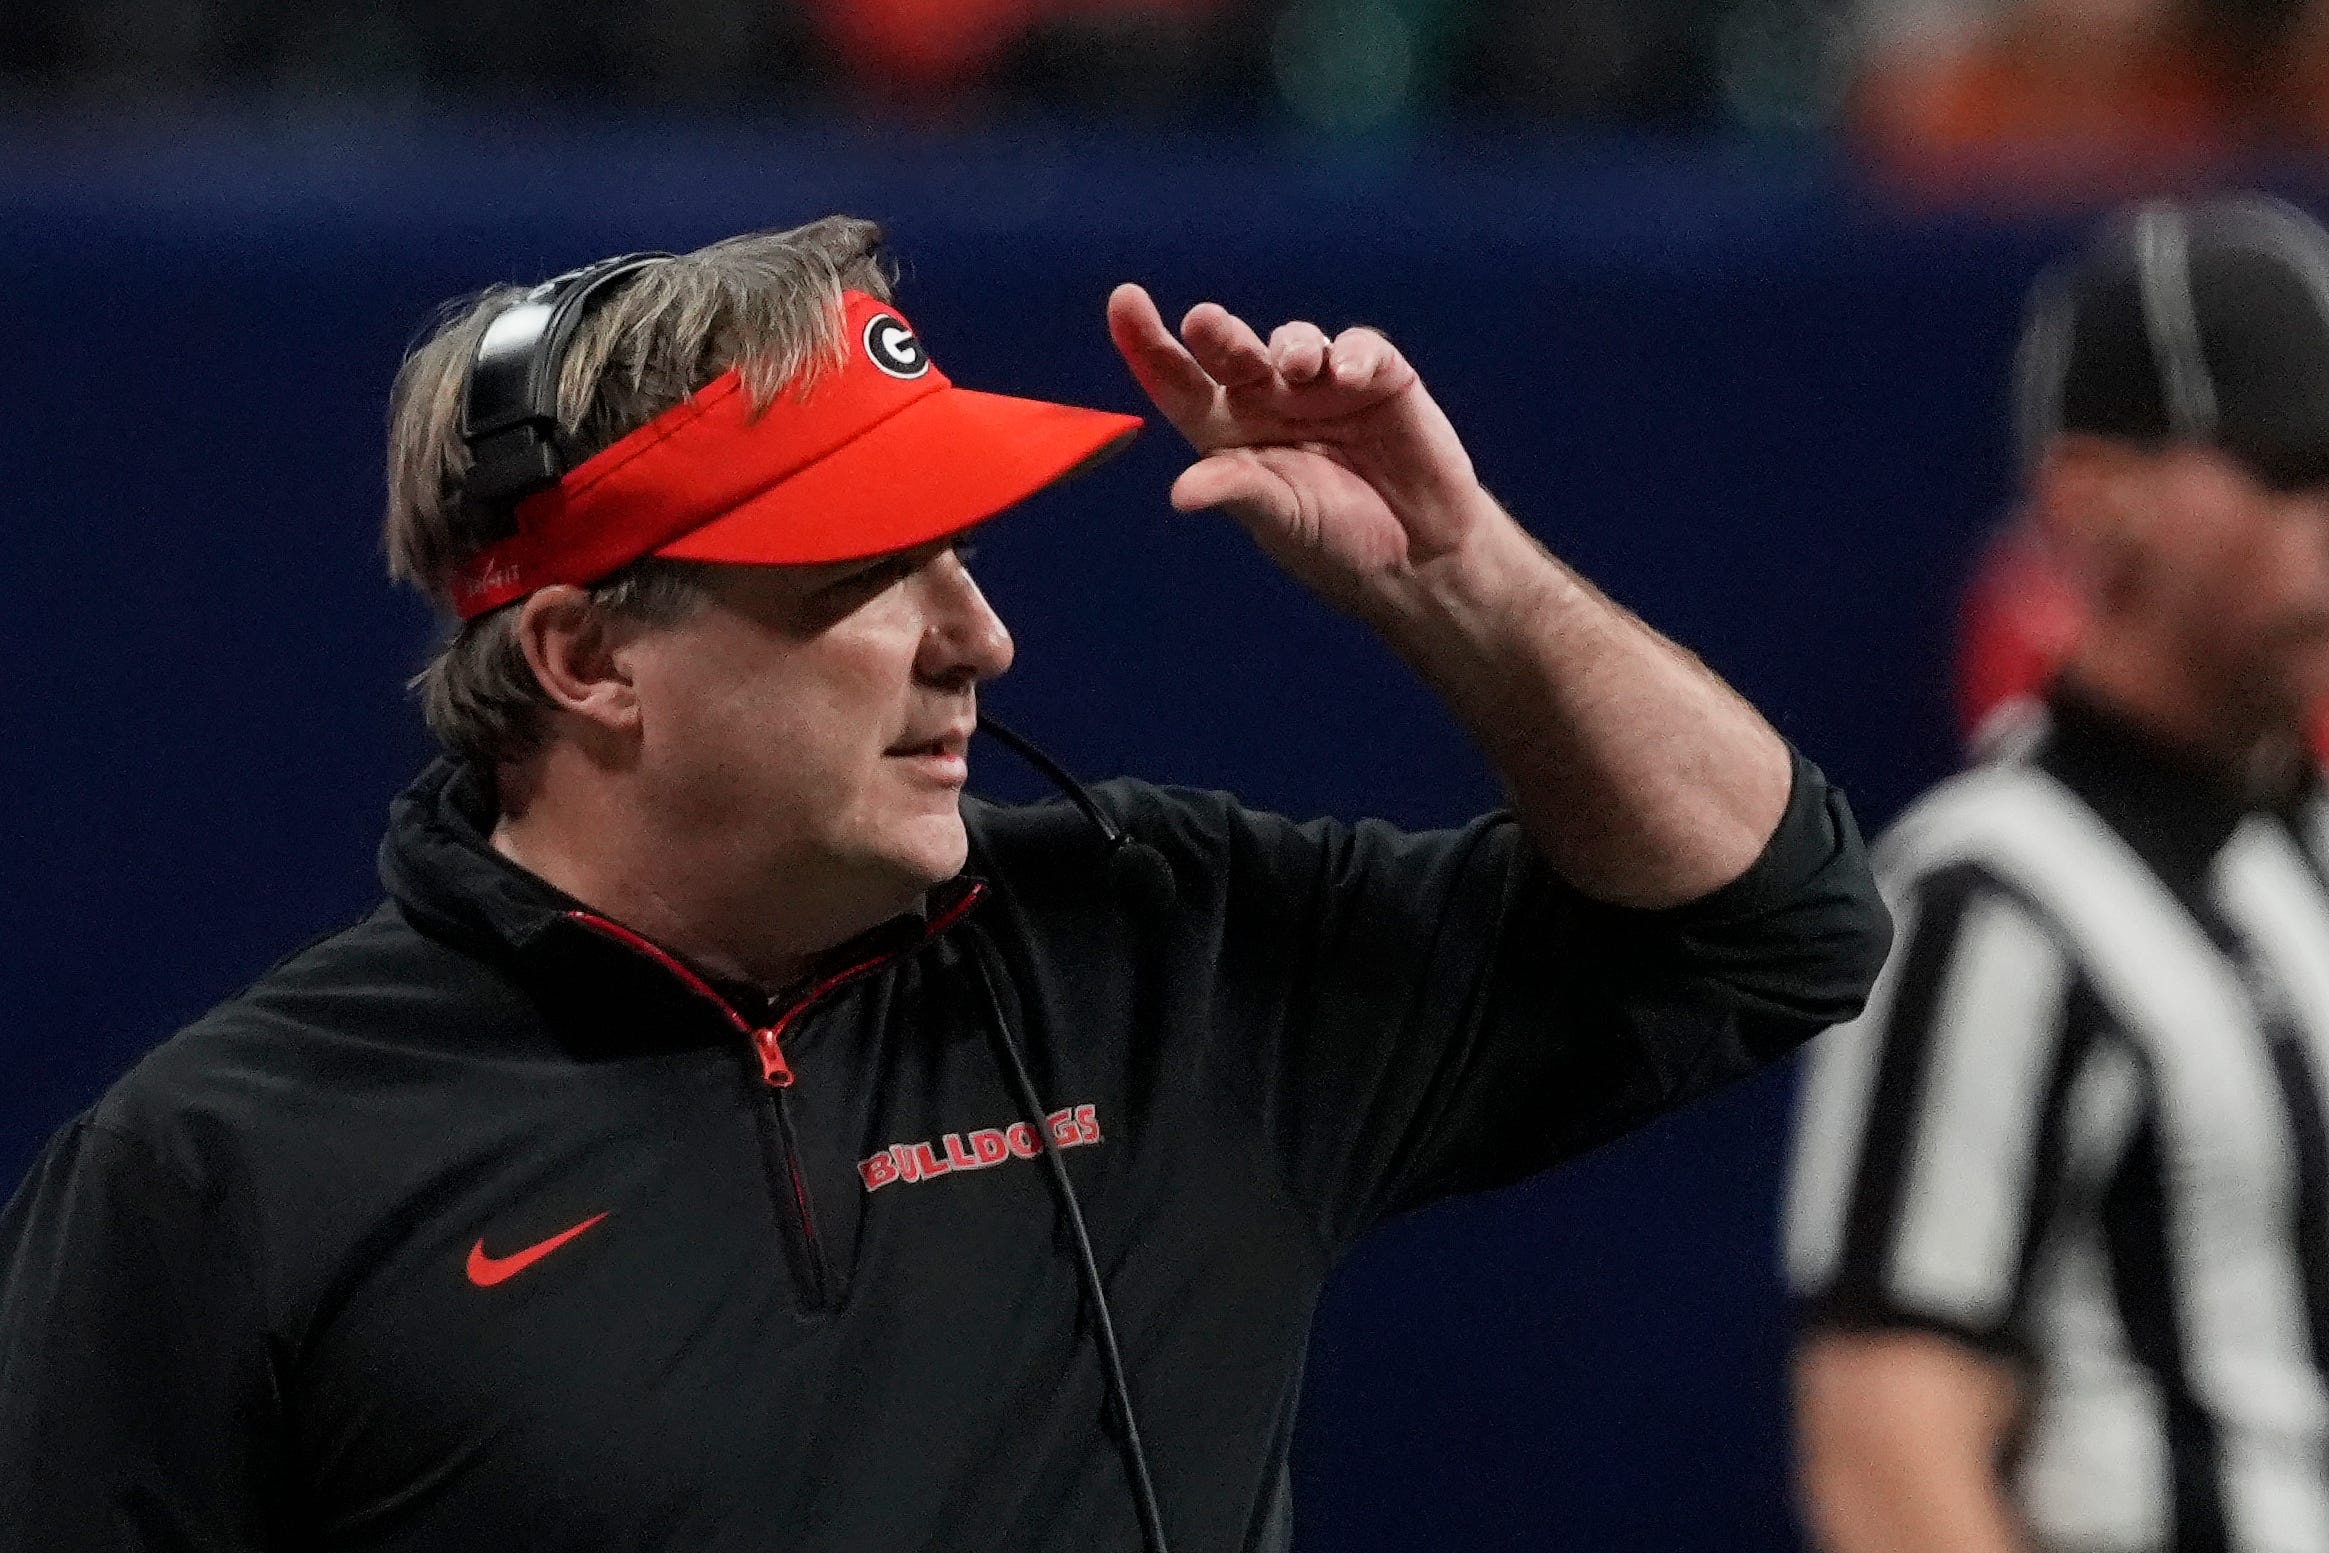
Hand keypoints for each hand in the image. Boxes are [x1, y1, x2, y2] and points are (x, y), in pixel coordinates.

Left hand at [1106, 283, 1492, 614]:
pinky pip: (1359, 348)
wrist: (1419, 558)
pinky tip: (1349, 375)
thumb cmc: (1336, 542)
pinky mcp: (1379, 378)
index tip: (1124, 301)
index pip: (1178, 383)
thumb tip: (1182, 493)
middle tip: (1206, 322)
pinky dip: (1351, 354)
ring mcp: (1322, 386)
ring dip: (1289, 345)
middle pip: (1231, 353)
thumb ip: (1237, 490)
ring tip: (1295, 367)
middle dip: (1217, 334)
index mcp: (1228, 434)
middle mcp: (1269, 402)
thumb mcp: (1280, 519)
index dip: (1148, 344)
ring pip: (1293, 341)